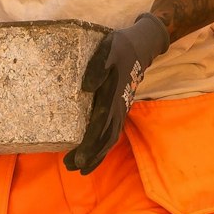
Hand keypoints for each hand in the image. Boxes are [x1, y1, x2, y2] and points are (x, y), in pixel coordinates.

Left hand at [65, 14, 170, 176]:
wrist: (142, 46)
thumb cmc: (121, 46)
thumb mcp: (108, 49)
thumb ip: (98, 66)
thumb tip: (87, 87)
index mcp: (113, 96)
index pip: (100, 126)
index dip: (89, 144)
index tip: (78, 158)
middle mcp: (118, 107)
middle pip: (105, 139)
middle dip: (90, 156)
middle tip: (71, 167)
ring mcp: (121, 109)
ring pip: (110, 139)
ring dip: (96, 155)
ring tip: (78, 168)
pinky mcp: (120, 108)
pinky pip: (112, 132)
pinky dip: (103, 146)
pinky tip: (92, 152)